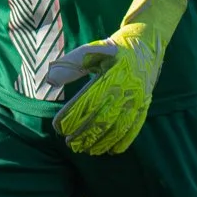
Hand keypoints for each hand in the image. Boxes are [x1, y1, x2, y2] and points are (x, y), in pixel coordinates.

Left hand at [52, 0, 187, 155]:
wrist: (147, 45)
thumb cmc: (113, 49)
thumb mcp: (91, 52)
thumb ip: (71, 65)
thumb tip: (50, 80)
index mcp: (110, 76)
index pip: (87, 102)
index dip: (72, 117)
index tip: (58, 128)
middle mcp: (125, 90)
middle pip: (102, 119)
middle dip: (84, 134)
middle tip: (69, 144)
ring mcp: (137, 100)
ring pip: (118, 127)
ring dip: (101, 141)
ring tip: (86, 150)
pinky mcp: (145, 105)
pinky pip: (135, 128)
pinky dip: (124, 142)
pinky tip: (112, 151)